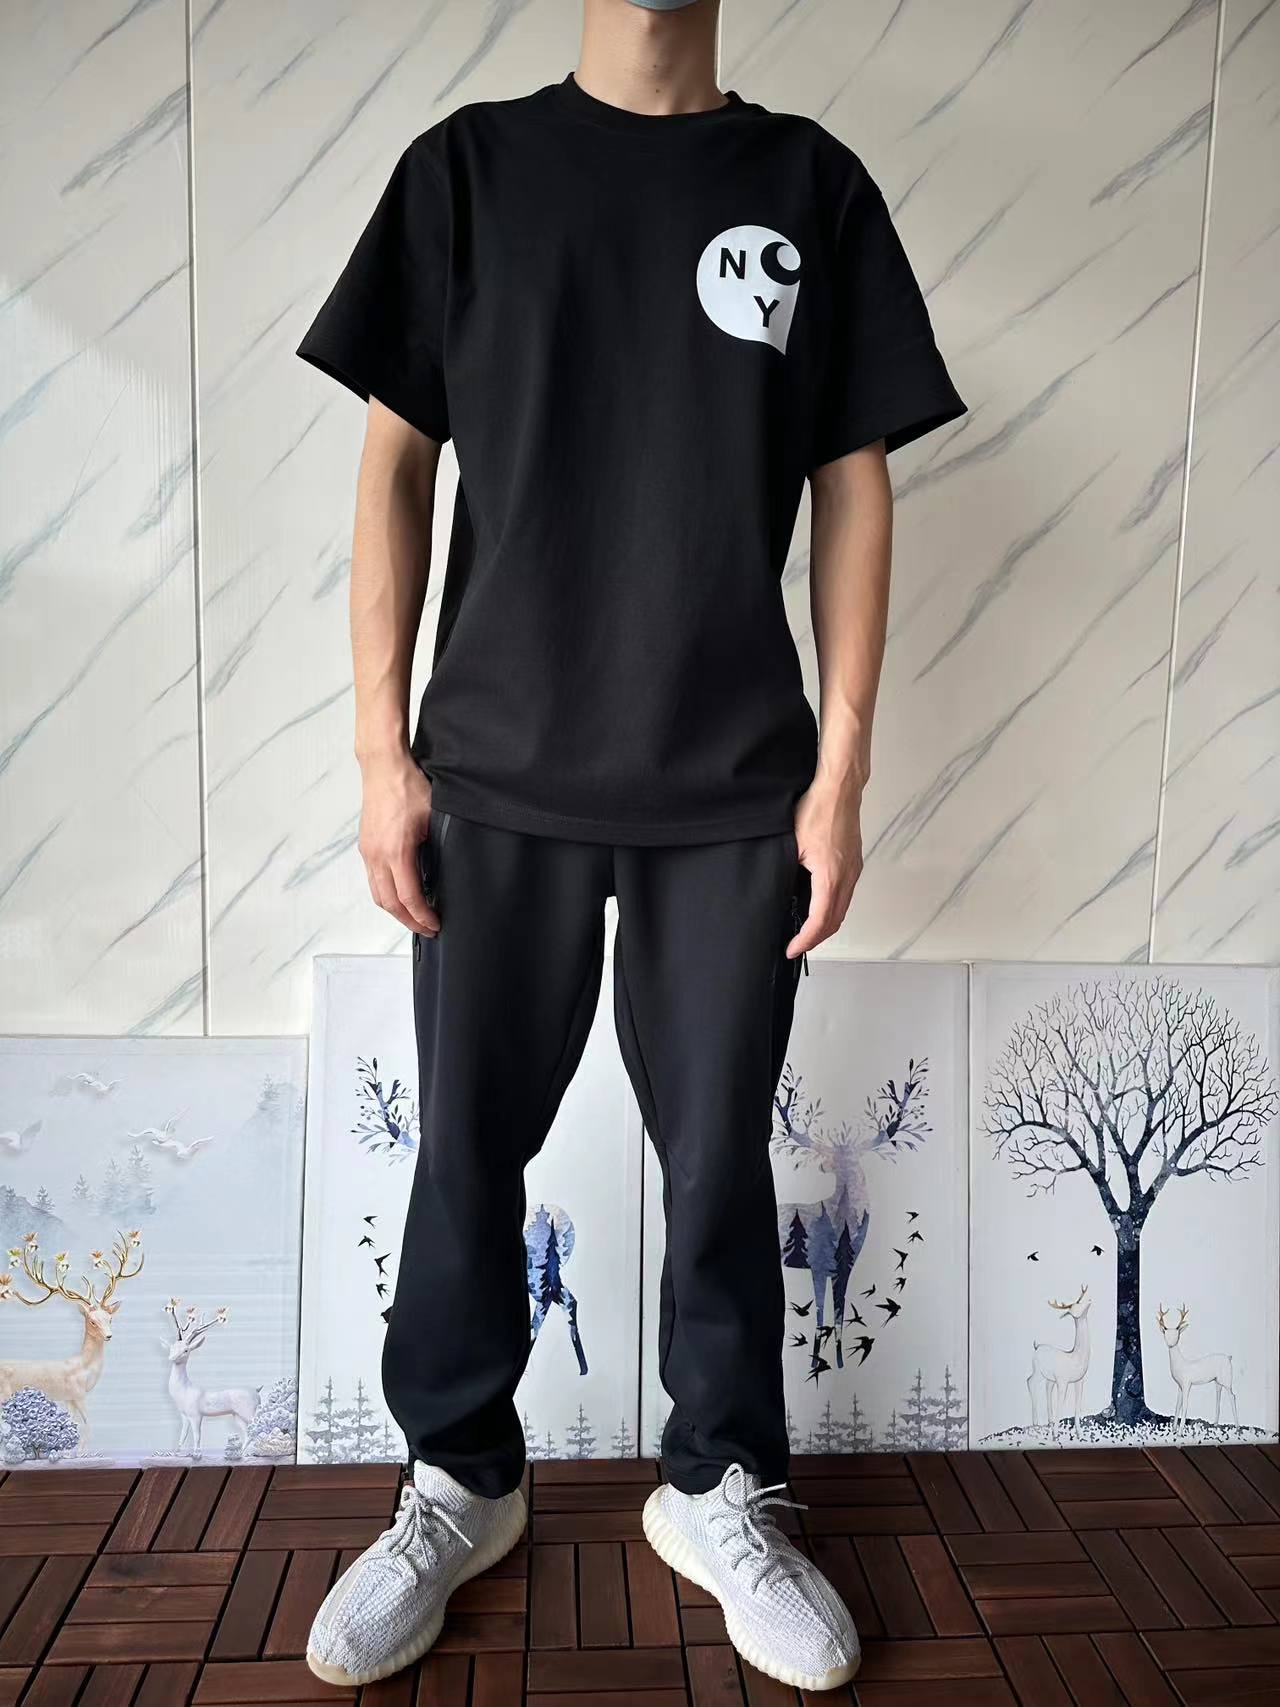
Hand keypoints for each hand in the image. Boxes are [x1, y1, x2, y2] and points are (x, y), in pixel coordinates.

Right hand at [357, 750, 438, 935]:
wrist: (383, 767)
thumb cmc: (408, 786)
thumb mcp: (434, 818)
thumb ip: (437, 846)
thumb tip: (446, 868)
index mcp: (396, 851)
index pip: (408, 898)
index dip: (423, 916)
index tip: (435, 924)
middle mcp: (377, 855)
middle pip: (389, 904)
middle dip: (409, 921)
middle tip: (427, 928)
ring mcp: (368, 851)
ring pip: (378, 894)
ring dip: (396, 911)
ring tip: (414, 916)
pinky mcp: (365, 846)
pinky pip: (373, 880)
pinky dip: (386, 894)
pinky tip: (400, 894)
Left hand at [786, 780, 864, 958]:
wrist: (839, 789)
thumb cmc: (818, 809)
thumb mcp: (792, 844)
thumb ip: (787, 872)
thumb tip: (779, 892)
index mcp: (831, 876)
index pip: (820, 921)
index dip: (805, 940)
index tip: (792, 949)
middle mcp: (847, 876)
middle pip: (835, 921)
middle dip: (816, 939)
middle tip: (797, 946)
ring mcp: (854, 869)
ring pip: (843, 909)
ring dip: (826, 925)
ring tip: (806, 932)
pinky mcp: (854, 862)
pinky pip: (846, 895)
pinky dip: (833, 909)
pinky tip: (818, 907)